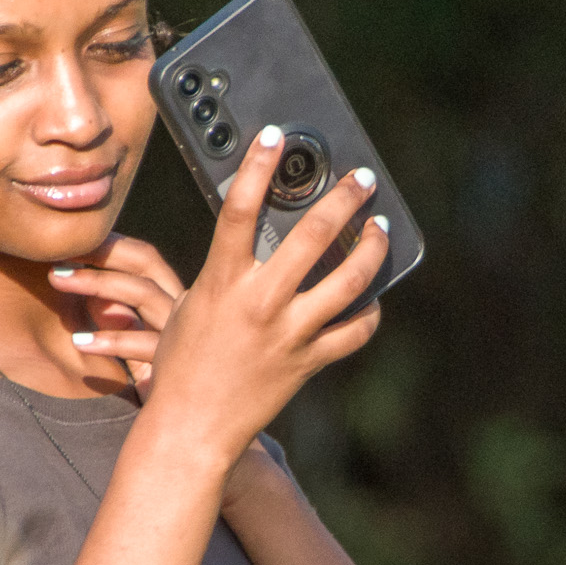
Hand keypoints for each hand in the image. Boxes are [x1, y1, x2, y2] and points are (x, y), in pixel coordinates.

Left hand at [45, 233, 185, 393]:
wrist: (195, 426)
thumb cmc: (164, 381)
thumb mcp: (136, 341)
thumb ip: (118, 315)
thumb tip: (91, 291)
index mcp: (173, 298)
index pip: (142, 256)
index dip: (107, 243)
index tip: (71, 240)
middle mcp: (185, 308)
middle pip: (146, 261)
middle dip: (101, 250)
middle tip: (60, 249)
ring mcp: (184, 335)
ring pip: (143, 294)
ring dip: (96, 282)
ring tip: (56, 279)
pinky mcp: (179, 367)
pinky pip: (145, 346)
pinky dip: (111, 340)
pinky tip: (79, 341)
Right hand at [66, 125, 387, 466]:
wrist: (192, 428)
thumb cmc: (184, 363)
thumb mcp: (193, 304)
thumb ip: (226, 268)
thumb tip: (254, 231)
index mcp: (222, 282)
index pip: (239, 209)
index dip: (258, 166)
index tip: (276, 136)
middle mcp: (261, 304)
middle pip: (314, 235)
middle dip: (345, 198)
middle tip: (362, 178)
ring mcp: (290, 333)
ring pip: (350, 280)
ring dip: (372, 247)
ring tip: (380, 226)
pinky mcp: (309, 361)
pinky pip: (355, 329)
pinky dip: (369, 310)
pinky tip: (373, 293)